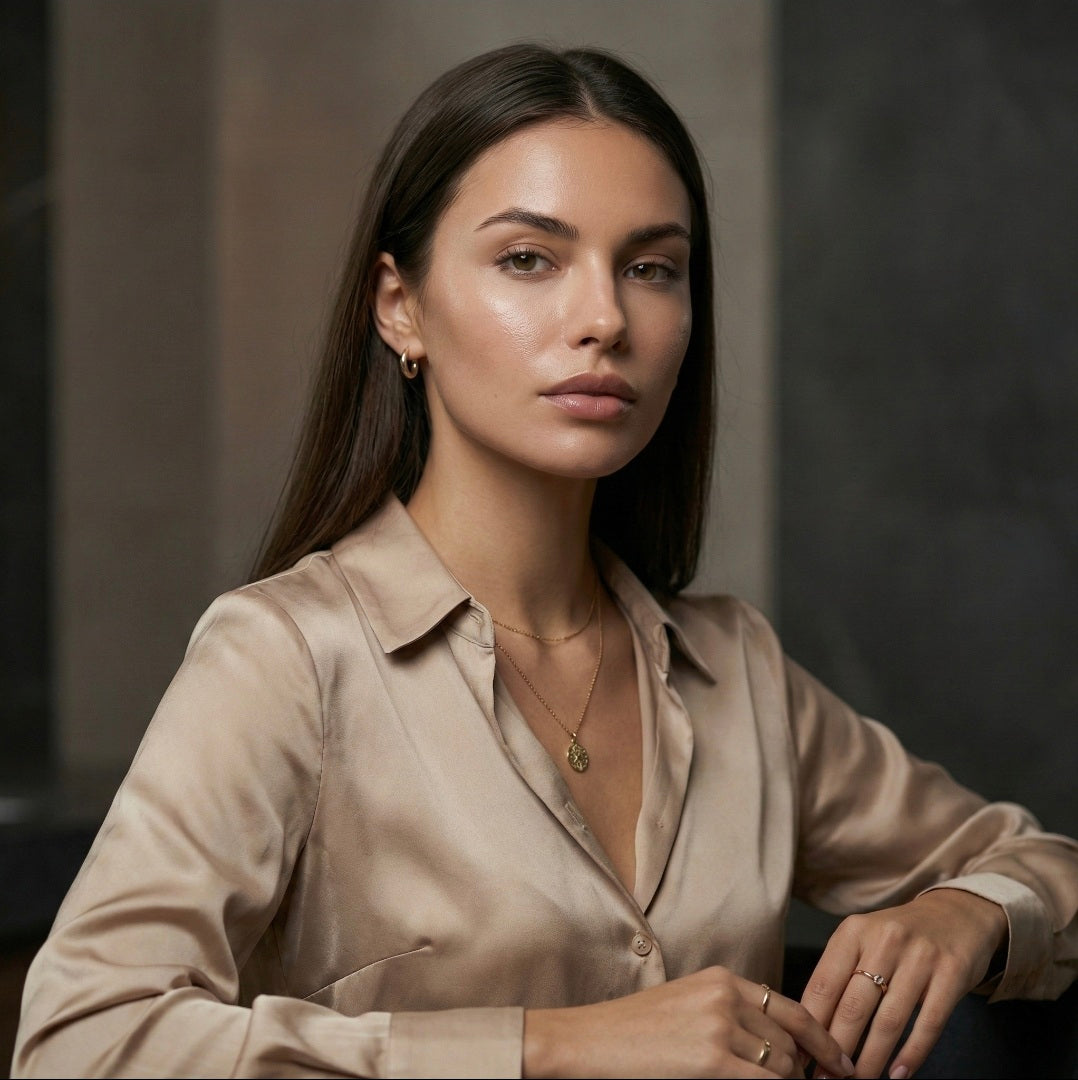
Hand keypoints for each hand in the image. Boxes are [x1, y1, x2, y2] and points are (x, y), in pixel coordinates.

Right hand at [524, 965, 854, 1077]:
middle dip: (803, 1074)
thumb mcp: (687, 1006)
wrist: (591, 1041)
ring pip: (782, 1067)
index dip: (823, 1041)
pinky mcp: (712, 1060)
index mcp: (721, 979)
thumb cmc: (632, 1031)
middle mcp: (726, 996)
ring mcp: (720, 1027)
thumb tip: (777, 1046)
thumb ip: (730, 1015)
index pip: (792, 1008)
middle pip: (791, 1042)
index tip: (842, 1065)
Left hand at [800, 889, 1007, 1077]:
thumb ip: (840, 974)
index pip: (824, 985)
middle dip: (836, 1050)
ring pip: (889, 1021)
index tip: (802, 1055)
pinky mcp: (952, 973)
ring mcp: (920, 957)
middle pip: (853, 1006)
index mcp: (853, 931)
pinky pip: (928, 1023)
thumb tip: (810, 1025)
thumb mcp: (863, 940)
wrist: (956, 914)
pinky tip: (898, 1075)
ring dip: (871, 1060)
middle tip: (826, 1078)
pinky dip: (911, 1055)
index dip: (811, 1026)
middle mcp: (884, 940)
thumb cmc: (899, 937)